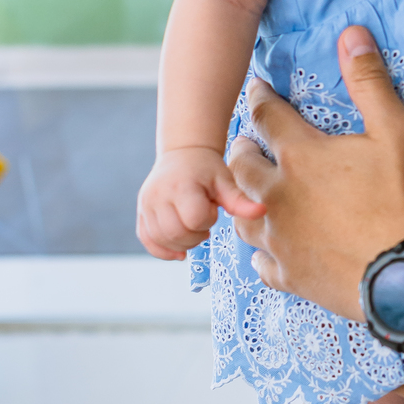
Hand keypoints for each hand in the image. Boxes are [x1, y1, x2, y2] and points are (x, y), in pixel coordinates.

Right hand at [136, 145, 265, 259]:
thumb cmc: (208, 169)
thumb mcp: (225, 181)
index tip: (212, 209)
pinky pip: (147, 240)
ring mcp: (146, 204)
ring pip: (162, 239)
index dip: (208, 220)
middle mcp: (158, 195)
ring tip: (193, 228)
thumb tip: (261, 212)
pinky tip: (179, 249)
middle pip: (177, 233)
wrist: (183, 154)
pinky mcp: (141, 212)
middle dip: (196, 235)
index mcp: (181, 186)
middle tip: (204, 222)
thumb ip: (240, 200)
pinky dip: (162, 249)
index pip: (194, 219)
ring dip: (182, 243)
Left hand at [230, 27, 403, 315]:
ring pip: (241, 214)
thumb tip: (351, 33)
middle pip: (240, 165)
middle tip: (246, 142)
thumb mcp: (396, 132)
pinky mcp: (288, 274)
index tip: (257, 88)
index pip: (267, 116)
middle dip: (242, 148)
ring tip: (251, 192)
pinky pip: (261, 261)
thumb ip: (369, 82)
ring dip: (242, 198)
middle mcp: (277, 195)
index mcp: (300, 156)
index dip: (261, 98)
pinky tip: (270, 248)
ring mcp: (279, 238)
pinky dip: (263, 251)